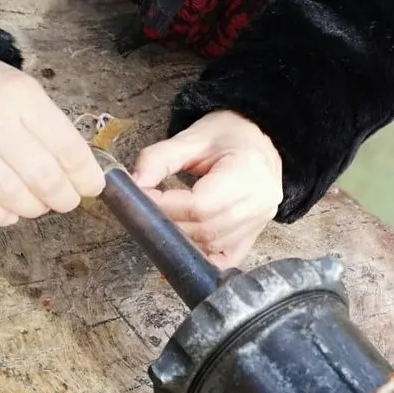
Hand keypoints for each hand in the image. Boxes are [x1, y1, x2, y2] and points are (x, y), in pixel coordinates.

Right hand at [0, 58, 104, 225]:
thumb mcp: (24, 91)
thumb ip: (52, 126)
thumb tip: (81, 171)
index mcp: (21, 97)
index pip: (69, 150)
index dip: (87, 177)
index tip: (92, 186)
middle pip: (43, 177)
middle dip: (64, 198)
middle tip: (66, 200)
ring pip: (10, 194)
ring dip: (33, 208)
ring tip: (38, 204)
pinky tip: (8, 213)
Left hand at [131, 110, 281, 268]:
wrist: (260, 140)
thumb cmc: (229, 134)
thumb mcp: (192, 137)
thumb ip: (159, 158)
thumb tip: (133, 185)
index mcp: (248, 172)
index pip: (201, 205)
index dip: (166, 207)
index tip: (142, 199)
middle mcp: (259, 202)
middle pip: (206, 228)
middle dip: (169, 224)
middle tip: (147, 213)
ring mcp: (260, 221)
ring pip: (213, 245)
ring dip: (182, 240)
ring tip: (163, 224)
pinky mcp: (256, 233)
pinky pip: (229, 257)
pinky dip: (205, 257)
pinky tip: (186, 250)